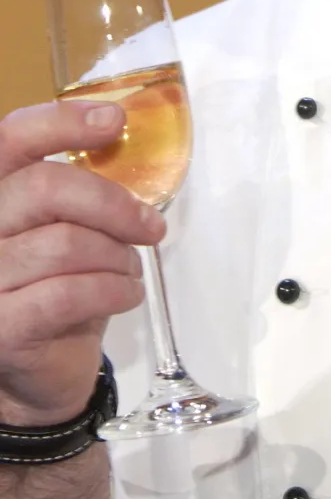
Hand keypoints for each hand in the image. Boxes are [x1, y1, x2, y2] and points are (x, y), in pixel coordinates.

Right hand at [0, 101, 165, 427]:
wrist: (36, 377)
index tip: (113, 122)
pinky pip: (68, 294)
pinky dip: (111, 290)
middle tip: (149, 227)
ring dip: (116, 256)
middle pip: (46, 188)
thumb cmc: (54, 290)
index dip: (61, 123)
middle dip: (112, 204)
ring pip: (65, 244)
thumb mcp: (64, 230)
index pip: (12, 138)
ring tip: (128, 270)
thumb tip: (121, 140)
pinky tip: (126, 294)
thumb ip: (76, 191)